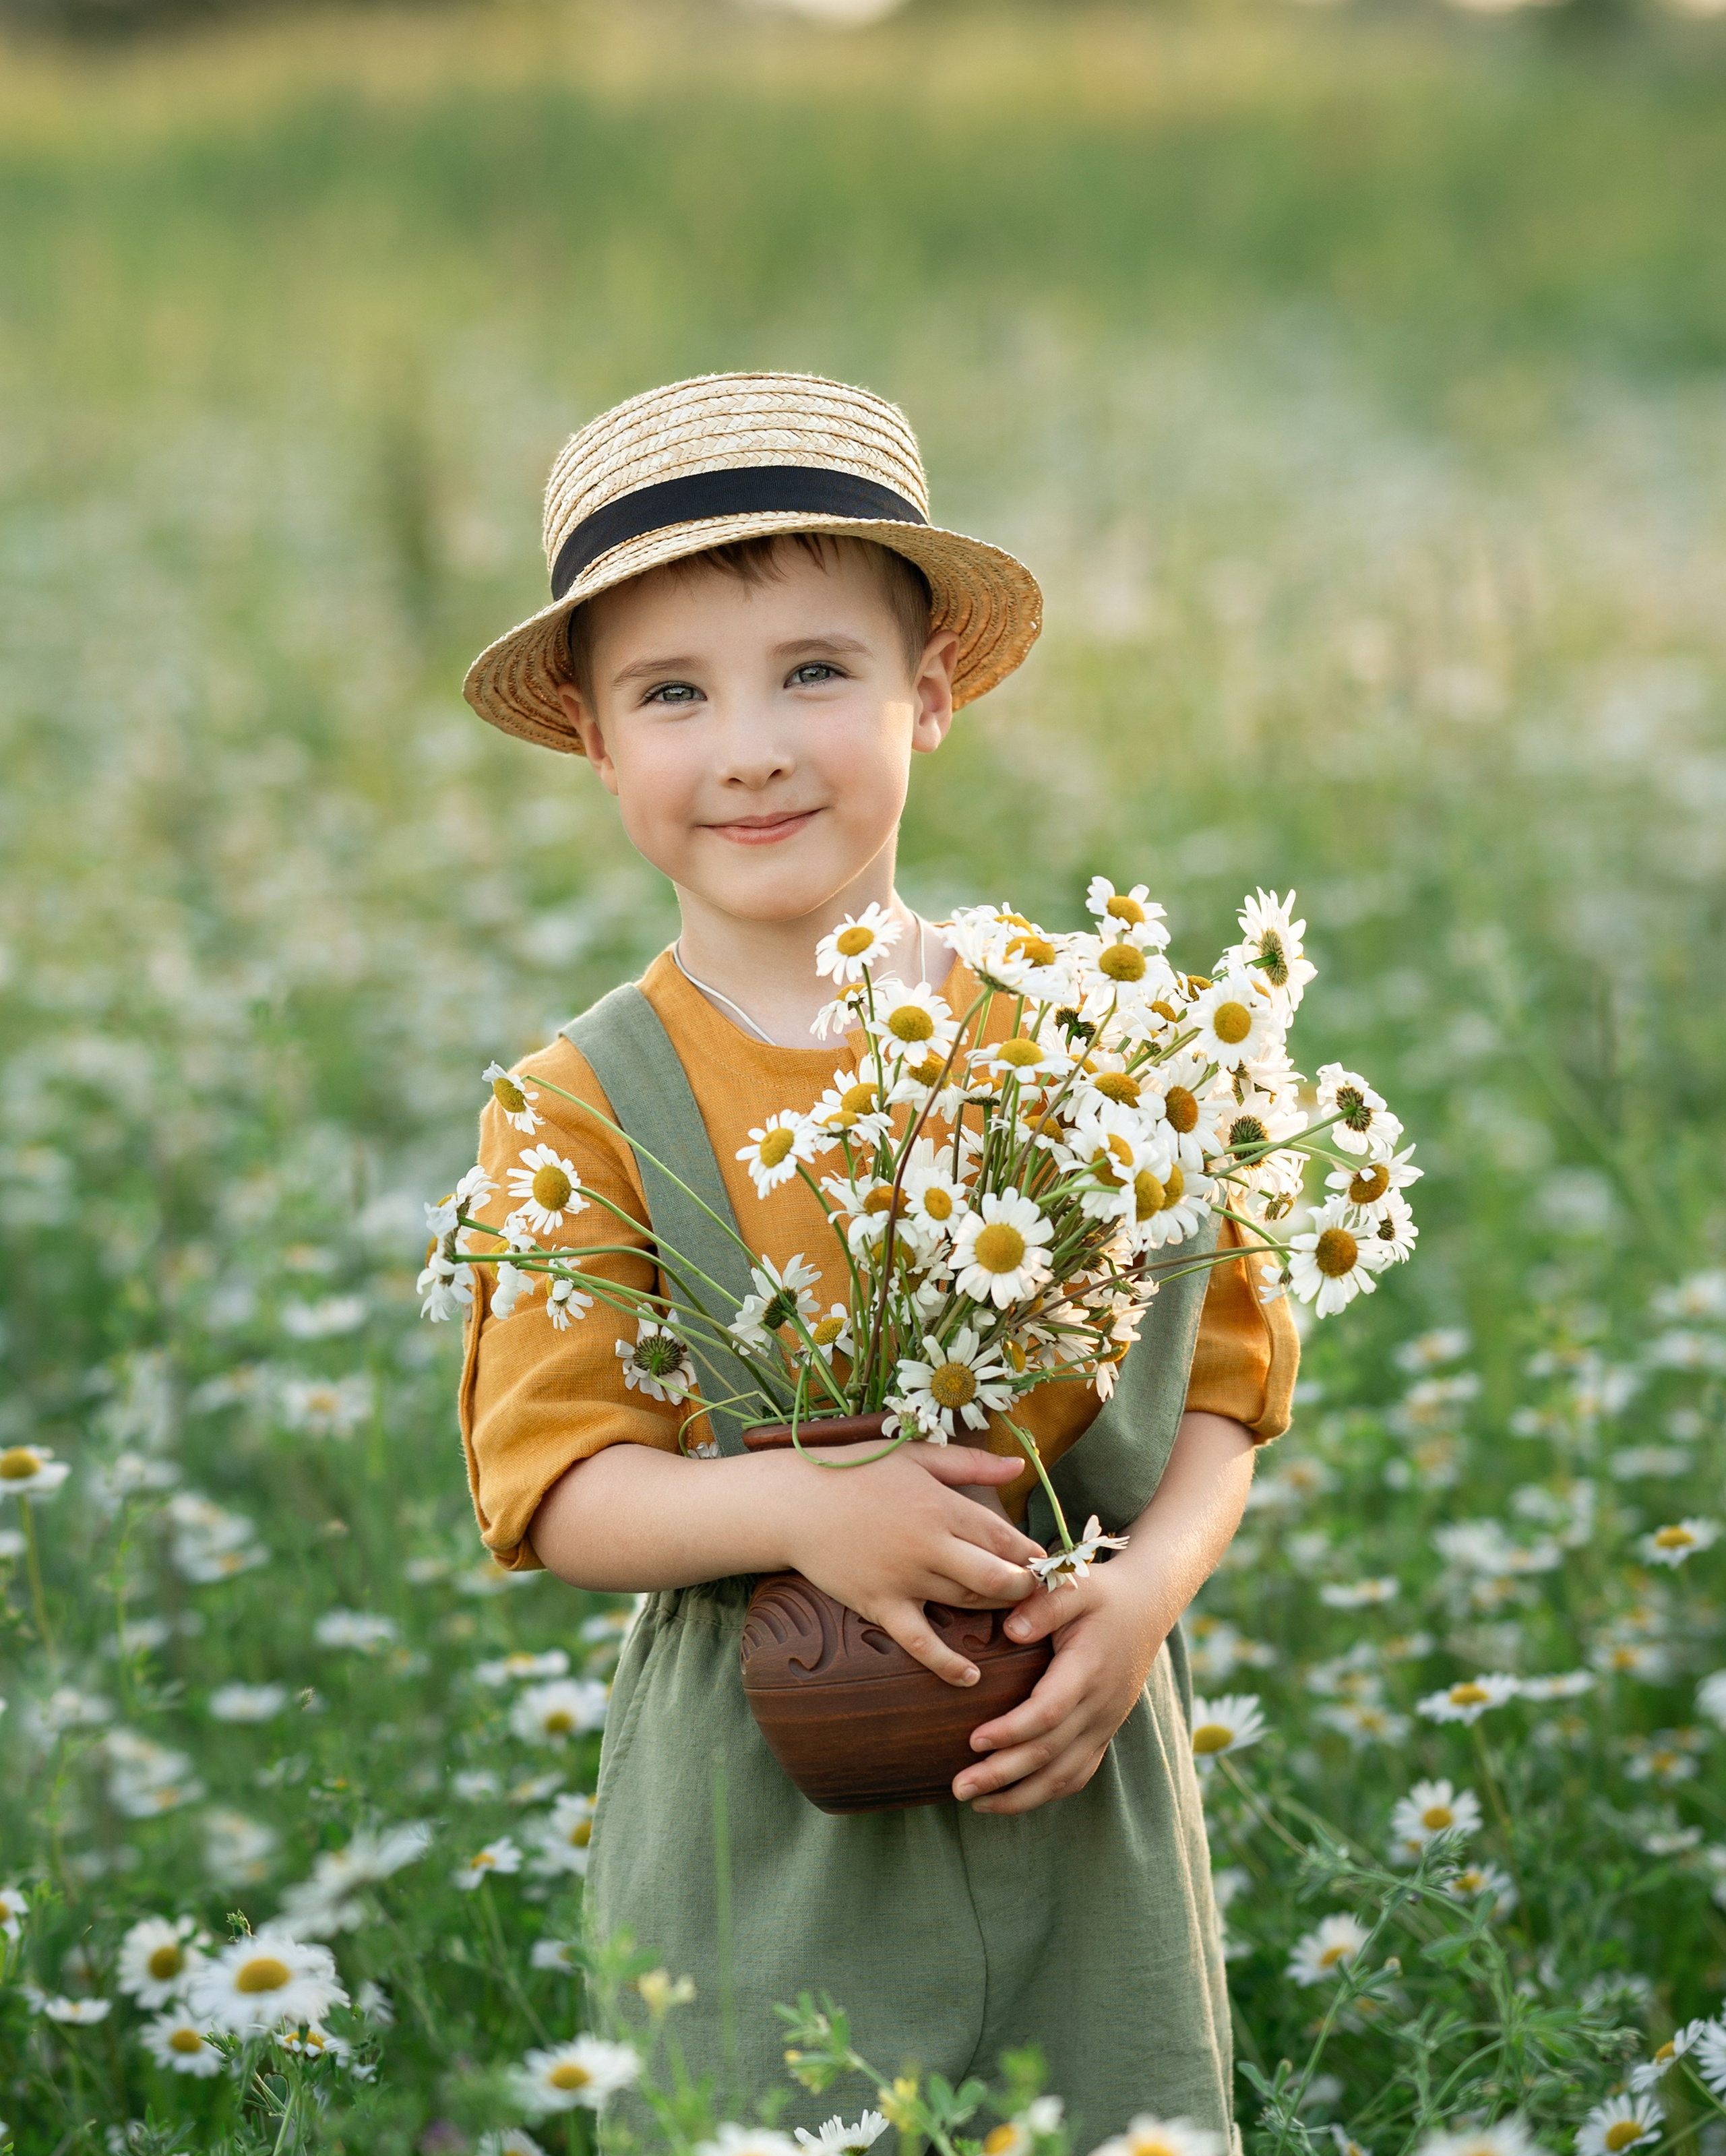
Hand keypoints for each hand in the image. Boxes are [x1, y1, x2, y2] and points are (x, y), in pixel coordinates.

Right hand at [773, 1440, 1044, 1688]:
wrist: (793, 1503)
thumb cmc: (855, 1472)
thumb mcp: (915, 1456)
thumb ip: (970, 1463)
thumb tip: (1017, 1466)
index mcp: (942, 1505)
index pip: (1005, 1536)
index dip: (1031, 1554)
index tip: (1045, 1563)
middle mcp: (929, 1544)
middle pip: (997, 1577)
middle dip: (1024, 1588)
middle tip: (1035, 1592)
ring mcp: (904, 1578)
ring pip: (967, 1605)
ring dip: (997, 1613)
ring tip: (1014, 1616)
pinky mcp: (880, 1605)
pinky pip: (920, 1642)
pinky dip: (948, 1663)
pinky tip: (971, 1676)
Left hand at [951, 1555, 1171, 1813]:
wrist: (1146, 1606)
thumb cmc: (1101, 1593)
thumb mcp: (1075, 1583)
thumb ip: (1044, 1604)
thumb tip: (1010, 1630)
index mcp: (1088, 1669)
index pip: (1049, 1712)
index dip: (1011, 1732)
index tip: (972, 1741)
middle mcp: (1099, 1704)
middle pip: (1050, 1753)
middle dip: (1002, 1775)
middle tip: (959, 1787)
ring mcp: (1105, 1723)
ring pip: (1064, 1775)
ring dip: (1020, 1796)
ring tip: (976, 1803)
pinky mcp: (1104, 1732)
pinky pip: (1078, 1774)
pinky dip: (1046, 1792)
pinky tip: (1012, 1799)